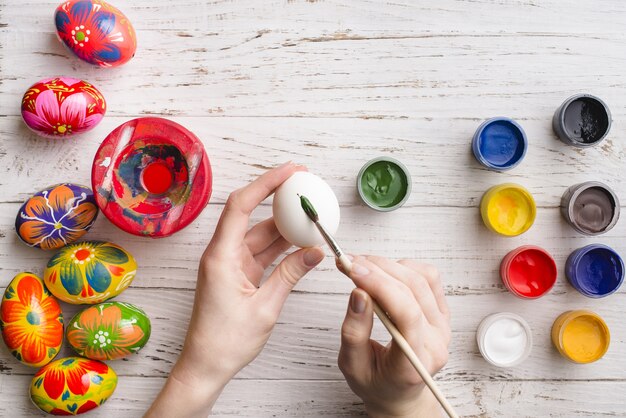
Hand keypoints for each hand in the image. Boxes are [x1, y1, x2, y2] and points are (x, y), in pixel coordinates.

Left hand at [146, 162, 325, 417]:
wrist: (205, 366)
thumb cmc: (225, 342)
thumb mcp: (266, 307)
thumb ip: (290, 274)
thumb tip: (314, 251)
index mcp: (221, 256)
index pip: (241, 205)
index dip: (266, 183)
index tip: (290, 171)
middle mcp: (223, 254)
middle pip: (252, 215)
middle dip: (279, 198)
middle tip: (305, 186)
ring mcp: (230, 264)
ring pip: (260, 234)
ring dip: (285, 226)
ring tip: (311, 215)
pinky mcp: (237, 274)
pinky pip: (262, 252)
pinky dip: (281, 247)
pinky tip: (302, 242)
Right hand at [337, 256, 450, 417]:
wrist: (399, 392)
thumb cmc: (377, 383)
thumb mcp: (353, 366)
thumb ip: (354, 332)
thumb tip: (358, 293)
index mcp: (414, 362)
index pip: (406, 314)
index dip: (379, 285)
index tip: (353, 271)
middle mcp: (436, 342)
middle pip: (413, 290)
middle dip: (377, 269)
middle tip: (349, 262)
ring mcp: (443, 325)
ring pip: (422, 278)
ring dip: (389, 265)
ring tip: (362, 266)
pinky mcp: (442, 312)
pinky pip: (429, 277)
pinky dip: (404, 267)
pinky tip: (384, 272)